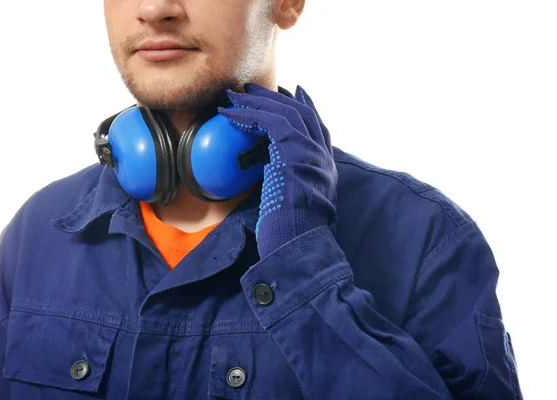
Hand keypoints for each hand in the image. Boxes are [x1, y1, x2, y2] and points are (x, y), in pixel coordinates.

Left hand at [219, 83, 336, 258]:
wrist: (298, 244)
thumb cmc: (290, 233)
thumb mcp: (294, 201)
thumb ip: (291, 180)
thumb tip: (273, 170)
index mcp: (325, 167)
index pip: (317, 127)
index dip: (305, 106)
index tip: (292, 93)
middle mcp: (322, 156)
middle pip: (302, 113)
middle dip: (276, 97)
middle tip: (253, 89)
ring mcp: (312, 152)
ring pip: (286, 112)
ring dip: (258, 102)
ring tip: (236, 96)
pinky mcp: (294, 151)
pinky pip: (271, 122)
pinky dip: (249, 115)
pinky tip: (231, 114)